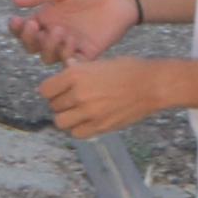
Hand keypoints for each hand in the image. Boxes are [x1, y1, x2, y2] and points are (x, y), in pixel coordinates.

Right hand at [6, 0, 136, 66]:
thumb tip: (14, 0)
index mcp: (46, 18)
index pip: (24, 30)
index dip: (17, 29)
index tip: (16, 20)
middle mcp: (55, 34)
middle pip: (33, 47)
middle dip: (30, 39)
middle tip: (35, 25)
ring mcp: (71, 45)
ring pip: (49, 57)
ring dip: (50, 46)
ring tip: (61, 30)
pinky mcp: (88, 53)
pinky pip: (73, 63)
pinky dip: (68, 57)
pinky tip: (72, 43)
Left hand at [40, 53, 177, 139]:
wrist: (152, 85)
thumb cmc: (127, 70)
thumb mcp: (96, 63)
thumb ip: (78, 69)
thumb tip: (65, 68)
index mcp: (75, 75)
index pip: (45, 90)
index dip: (50, 90)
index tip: (56, 90)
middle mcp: (79, 94)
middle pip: (53, 106)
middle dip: (59, 103)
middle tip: (69, 101)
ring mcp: (90, 112)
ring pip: (61, 122)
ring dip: (66, 117)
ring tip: (76, 112)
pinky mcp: (102, 126)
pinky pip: (78, 134)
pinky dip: (79, 129)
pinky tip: (87, 121)